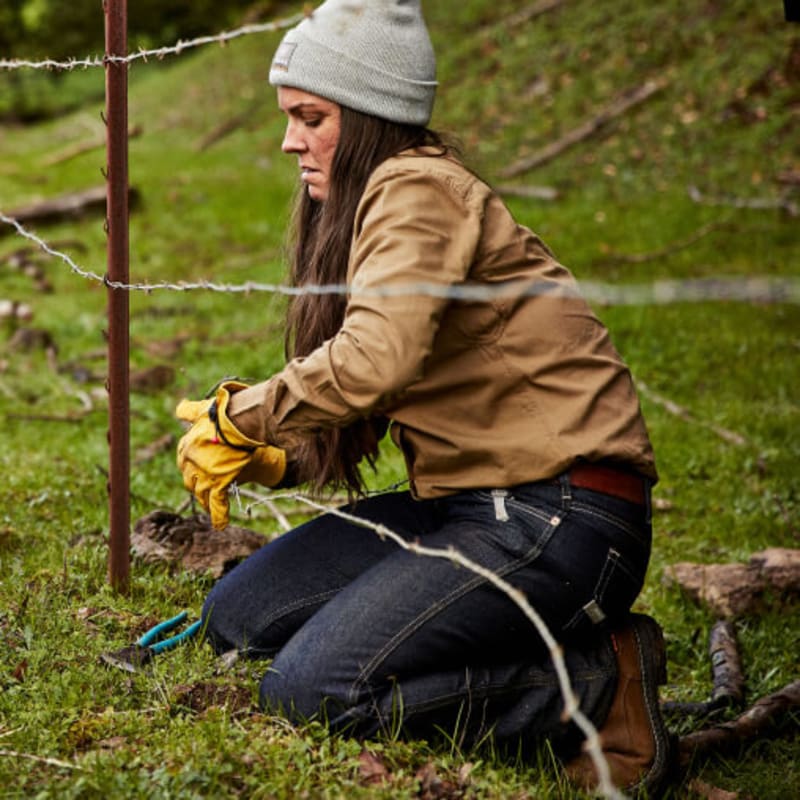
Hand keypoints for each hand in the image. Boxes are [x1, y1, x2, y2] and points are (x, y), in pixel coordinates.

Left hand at [176, 381, 285, 528]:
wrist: (242, 420)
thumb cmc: (224, 413)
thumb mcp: (203, 409)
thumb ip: (189, 410)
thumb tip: (180, 408)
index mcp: (186, 446)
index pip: (184, 461)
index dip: (192, 466)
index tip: (198, 469)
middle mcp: (191, 463)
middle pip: (190, 480)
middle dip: (197, 484)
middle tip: (204, 489)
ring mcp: (205, 474)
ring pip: (201, 494)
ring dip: (206, 502)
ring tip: (210, 507)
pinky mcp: (220, 483)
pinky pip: (218, 504)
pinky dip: (219, 516)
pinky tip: (221, 524)